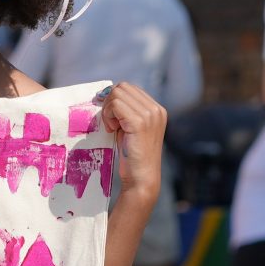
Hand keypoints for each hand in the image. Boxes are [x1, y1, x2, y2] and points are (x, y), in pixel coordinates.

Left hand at [95, 81, 167, 198]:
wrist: (141, 178)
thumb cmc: (133, 156)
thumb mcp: (131, 128)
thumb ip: (126, 112)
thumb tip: (107, 93)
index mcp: (157, 110)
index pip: (130, 88)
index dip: (114, 99)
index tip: (109, 116)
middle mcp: (156, 109)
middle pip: (123, 87)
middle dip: (110, 102)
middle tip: (110, 123)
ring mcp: (150, 115)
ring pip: (117, 94)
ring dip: (108, 109)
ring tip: (112, 127)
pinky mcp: (139, 122)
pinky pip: (115, 105)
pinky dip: (108, 115)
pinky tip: (112, 130)